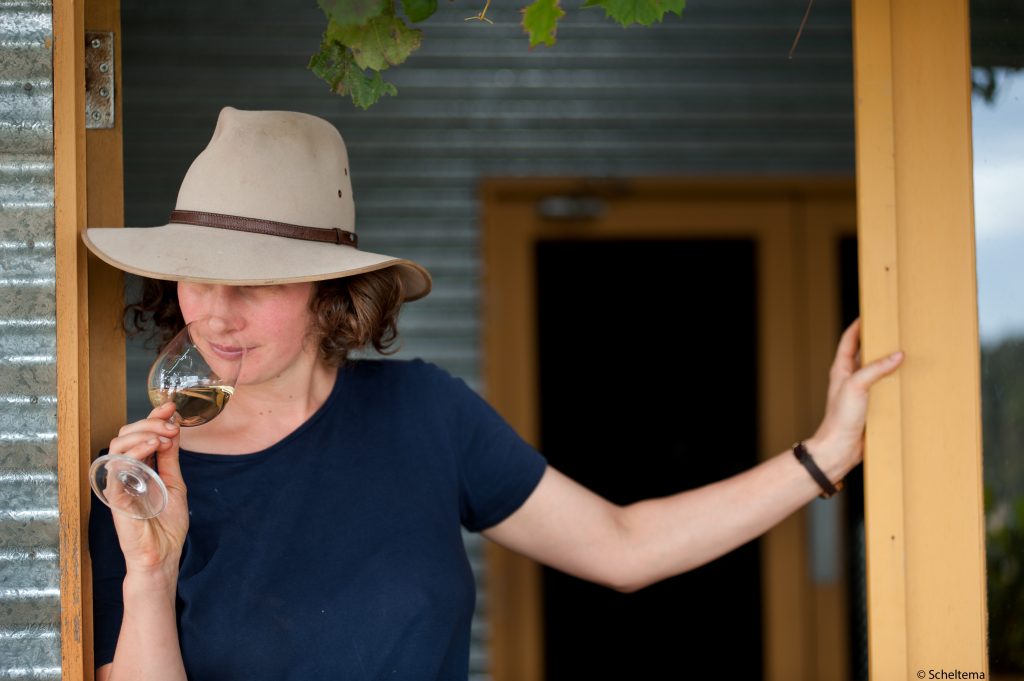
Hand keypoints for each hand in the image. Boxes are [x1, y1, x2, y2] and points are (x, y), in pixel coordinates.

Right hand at [105, 401, 188, 586]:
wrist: (163, 554)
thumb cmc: (166, 523)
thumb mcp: (174, 483)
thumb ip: (170, 458)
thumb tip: (173, 429)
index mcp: (139, 467)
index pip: (140, 434)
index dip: (153, 417)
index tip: (171, 406)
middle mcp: (125, 472)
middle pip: (126, 435)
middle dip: (150, 423)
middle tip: (171, 424)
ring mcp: (118, 483)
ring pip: (118, 446)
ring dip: (143, 434)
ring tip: (164, 436)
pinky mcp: (115, 496)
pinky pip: (118, 468)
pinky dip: (135, 453)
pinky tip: (152, 448)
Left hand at [806, 317, 904, 479]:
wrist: (839, 449)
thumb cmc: (840, 418)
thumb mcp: (856, 387)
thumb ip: (875, 369)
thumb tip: (897, 354)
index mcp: (841, 370)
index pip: (849, 341)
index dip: (858, 326)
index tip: (871, 312)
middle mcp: (850, 379)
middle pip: (865, 354)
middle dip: (879, 342)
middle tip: (896, 331)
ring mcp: (861, 393)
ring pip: (877, 372)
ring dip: (890, 364)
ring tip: (908, 352)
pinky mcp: (871, 407)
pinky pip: (885, 390)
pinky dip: (896, 384)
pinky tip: (910, 382)